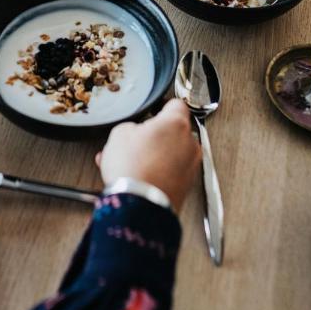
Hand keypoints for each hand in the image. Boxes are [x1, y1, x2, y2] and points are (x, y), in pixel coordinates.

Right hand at [96, 98, 200, 212]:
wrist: (139, 206)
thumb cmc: (133, 169)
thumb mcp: (120, 133)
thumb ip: (132, 126)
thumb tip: (134, 132)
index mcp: (176, 123)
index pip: (176, 103)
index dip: (161, 106)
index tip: (154, 110)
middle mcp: (190, 143)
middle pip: (174, 131)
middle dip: (155, 135)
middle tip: (136, 141)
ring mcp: (190, 165)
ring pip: (172, 152)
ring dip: (154, 154)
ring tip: (130, 163)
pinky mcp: (187, 185)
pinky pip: (171, 171)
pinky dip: (157, 171)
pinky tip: (136, 176)